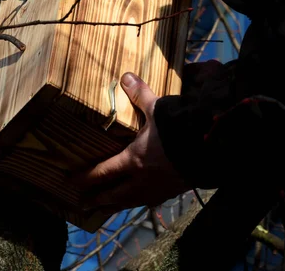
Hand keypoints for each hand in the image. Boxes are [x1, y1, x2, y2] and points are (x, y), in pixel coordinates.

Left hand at [77, 73, 189, 212]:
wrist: (214, 150)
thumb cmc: (180, 130)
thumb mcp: (157, 108)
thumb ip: (139, 94)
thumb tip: (125, 76)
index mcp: (133, 161)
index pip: (102, 173)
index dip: (86, 178)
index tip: (71, 182)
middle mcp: (142, 180)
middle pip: (114, 195)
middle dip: (97, 199)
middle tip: (83, 204)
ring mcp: (159, 190)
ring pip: (132, 202)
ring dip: (117, 205)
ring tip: (107, 208)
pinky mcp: (174, 192)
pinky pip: (151, 201)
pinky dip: (140, 202)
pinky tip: (141, 201)